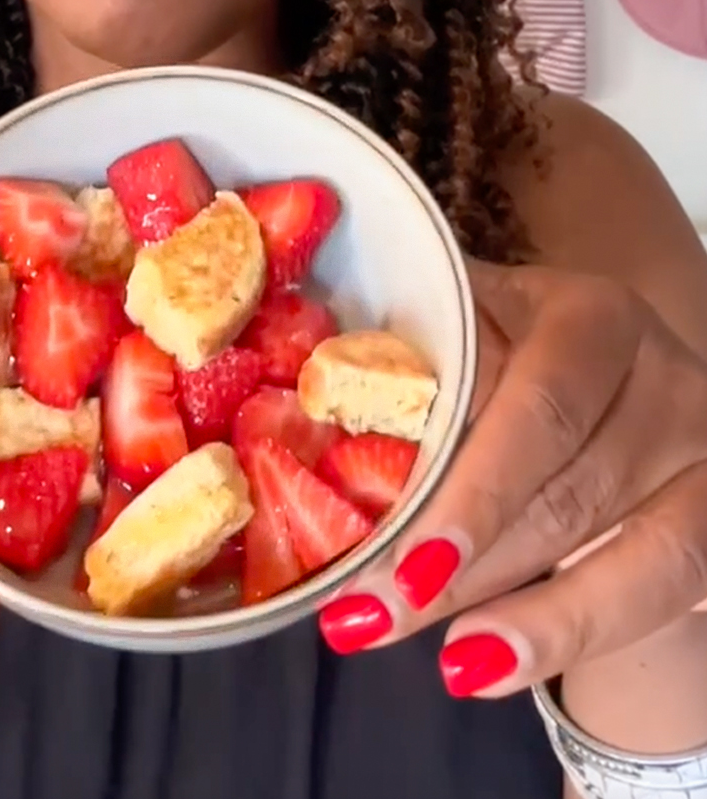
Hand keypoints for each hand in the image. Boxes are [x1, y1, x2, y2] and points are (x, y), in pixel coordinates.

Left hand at [318, 260, 706, 695]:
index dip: (462, 485)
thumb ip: (415, 359)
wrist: (627, 399)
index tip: (383, 550)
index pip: (531, 404)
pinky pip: (658, 591)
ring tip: (442, 657)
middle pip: (564, 485)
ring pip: (607, 543)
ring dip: (514, 611)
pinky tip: (492, 662)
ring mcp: (697, 449)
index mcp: (586, 314)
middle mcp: (658, 374)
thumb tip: (307, 388)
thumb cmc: (520, 365)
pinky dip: (567, 635)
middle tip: (371, 614)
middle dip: (461, 559)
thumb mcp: (477, 337)